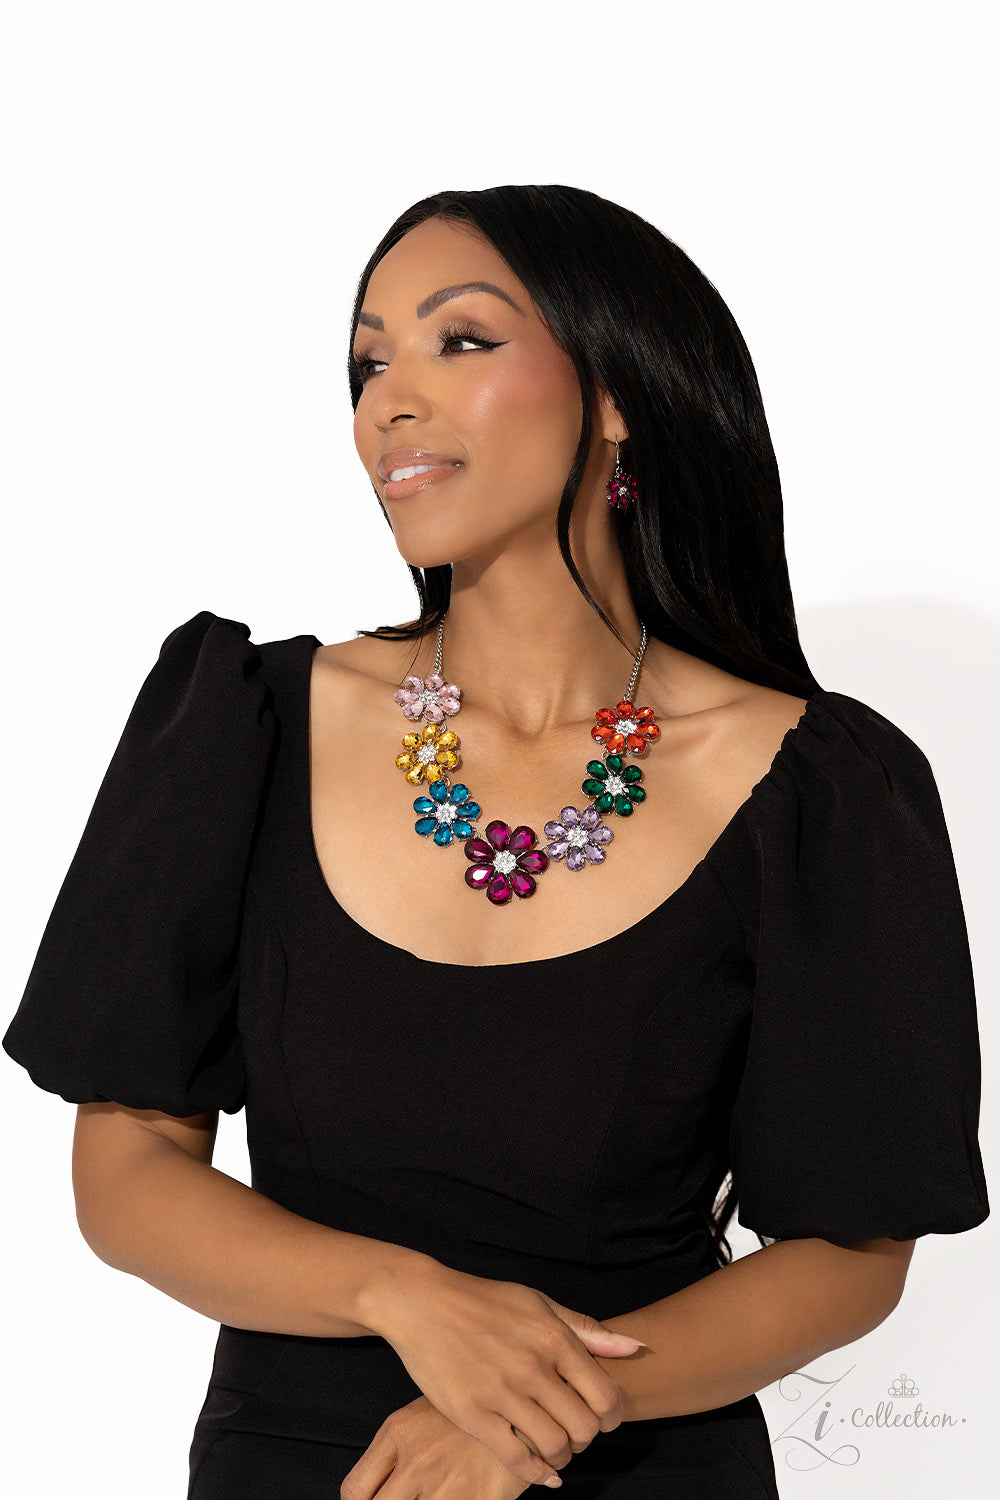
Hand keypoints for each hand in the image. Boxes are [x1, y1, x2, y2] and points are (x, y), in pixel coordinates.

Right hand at [363, 1257, 644, 1487]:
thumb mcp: (539, 1304)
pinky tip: (543, 1472)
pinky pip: (517, 1460)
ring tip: (558, 1449)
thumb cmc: (485, 1301)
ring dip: (564, 1456)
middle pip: (585, 1426)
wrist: (423, 1304)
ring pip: (555, 1446)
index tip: (604, 1418)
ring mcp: (502, 1392)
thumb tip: (635, 1347)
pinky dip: (538, 1474)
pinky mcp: (473, 1414)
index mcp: (553, 1337)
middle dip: (588, 1437)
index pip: (605, 1395)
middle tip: (578, 1433)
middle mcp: (532, 1366)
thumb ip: (586, 1329)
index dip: (612, 1415)